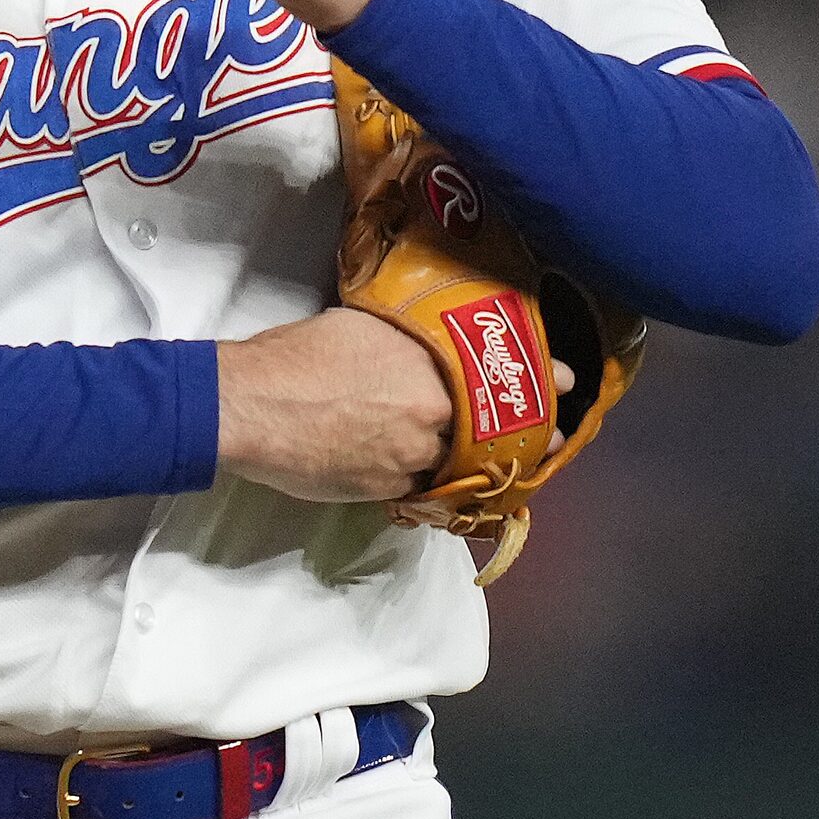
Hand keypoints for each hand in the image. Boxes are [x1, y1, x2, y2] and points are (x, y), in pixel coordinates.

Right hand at [216, 308, 576, 503]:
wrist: (250, 405)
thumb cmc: (298, 354)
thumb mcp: (365, 326)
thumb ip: (411, 343)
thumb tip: (434, 350)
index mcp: (432, 370)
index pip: (502, 378)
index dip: (540, 382)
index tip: (568, 383)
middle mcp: (432, 417)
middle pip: (489, 430)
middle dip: (522, 435)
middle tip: (547, 437)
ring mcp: (410, 460)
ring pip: (455, 462)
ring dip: (467, 458)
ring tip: (479, 454)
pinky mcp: (385, 491)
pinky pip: (419, 485)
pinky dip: (424, 476)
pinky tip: (418, 467)